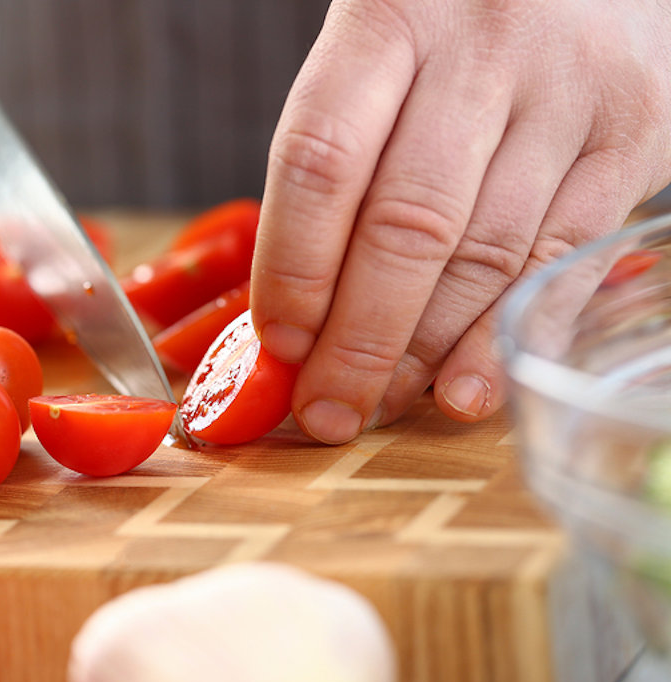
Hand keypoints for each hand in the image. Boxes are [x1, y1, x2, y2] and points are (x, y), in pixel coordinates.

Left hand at [250, 0, 670, 443]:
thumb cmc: (451, 20)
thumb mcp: (378, 48)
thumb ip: (341, 156)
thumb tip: (297, 313)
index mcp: (390, 16)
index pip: (321, 161)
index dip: (293, 269)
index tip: (278, 344)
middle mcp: (484, 48)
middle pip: (406, 225)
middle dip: (358, 340)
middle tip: (326, 410)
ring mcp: (570, 90)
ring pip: (484, 254)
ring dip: (423, 351)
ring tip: (379, 405)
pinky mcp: (637, 131)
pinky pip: (561, 259)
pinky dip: (504, 338)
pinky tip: (463, 392)